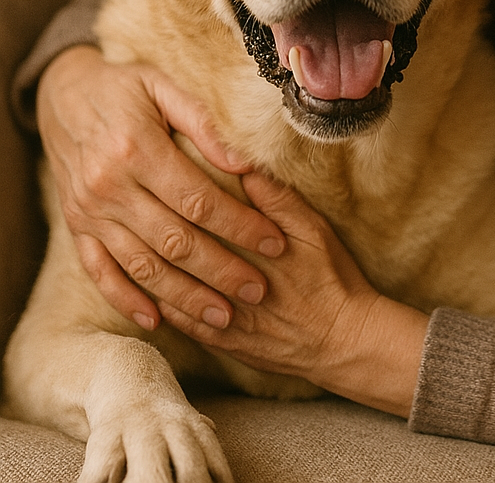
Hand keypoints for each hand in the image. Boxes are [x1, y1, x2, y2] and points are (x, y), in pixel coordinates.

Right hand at [37, 46, 286, 331]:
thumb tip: (246, 163)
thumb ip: (204, 124)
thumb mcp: (163, 87)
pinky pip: (100, 271)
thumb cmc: (125, 87)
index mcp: (136, 149)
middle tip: (260, 290)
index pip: (199, 199)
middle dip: (222, 269)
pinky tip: (158, 320)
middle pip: (174, 240)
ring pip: (142, 265)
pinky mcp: (75, 227)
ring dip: (184, 296)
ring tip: (224, 316)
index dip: (240, 224)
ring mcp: (88, 211)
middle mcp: (109, 186)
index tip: (275, 241)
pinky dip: (127, 299)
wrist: (61, 93)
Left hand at [158, 173, 428, 417]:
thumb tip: (245, 168)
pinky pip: (182, 323)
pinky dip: (162, 304)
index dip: (180, 198)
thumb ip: (280, 201)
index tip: (162, 177)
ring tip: (132, 243)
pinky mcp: (224, 343)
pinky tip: (149, 289)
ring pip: (174, 290)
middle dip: (156, 229)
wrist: (345, 340)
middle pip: (184, 254)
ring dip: (152, 267)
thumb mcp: (316, 231)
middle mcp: (233, 285)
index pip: (206, 220)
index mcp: (255, 251)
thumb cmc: (334, 278)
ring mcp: (226, 318)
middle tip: (136, 205)